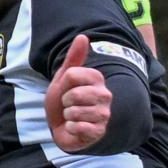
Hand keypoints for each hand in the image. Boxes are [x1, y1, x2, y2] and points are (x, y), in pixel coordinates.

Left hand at [45, 35, 112, 151]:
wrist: (62, 128)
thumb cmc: (63, 102)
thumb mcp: (64, 79)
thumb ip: (74, 58)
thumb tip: (83, 36)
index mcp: (97, 80)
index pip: (73, 75)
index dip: (64, 84)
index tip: (67, 89)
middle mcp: (105, 95)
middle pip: (75, 94)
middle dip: (65, 101)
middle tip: (69, 105)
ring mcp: (104, 114)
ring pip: (76, 111)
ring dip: (68, 116)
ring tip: (72, 117)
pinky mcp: (99, 131)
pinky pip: (79, 127)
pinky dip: (71, 128)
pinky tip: (75, 128)